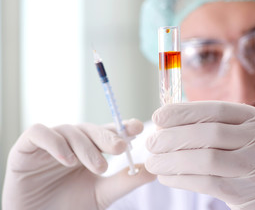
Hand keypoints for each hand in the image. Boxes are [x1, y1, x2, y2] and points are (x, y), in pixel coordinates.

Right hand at [2, 119, 155, 209]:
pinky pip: (39, 133)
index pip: (107, 132)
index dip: (122, 127)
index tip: (138, 128)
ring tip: (99, 167)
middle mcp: (71, 142)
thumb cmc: (70, 207)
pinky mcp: (26, 148)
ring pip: (70, 131)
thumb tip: (153, 170)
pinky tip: (68, 160)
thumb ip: (124, 181)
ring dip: (86, 147)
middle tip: (122, 148)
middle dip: (108, 137)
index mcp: (90, 149)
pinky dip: (54, 143)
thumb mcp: (101, 194)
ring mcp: (50, 143)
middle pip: (91, 128)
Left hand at [145, 101, 254, 209]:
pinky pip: (209, 183)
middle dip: (173, 137)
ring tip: (153, 162)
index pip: (217, 110)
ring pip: (207, 159)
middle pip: (210, 133)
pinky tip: (167, 177)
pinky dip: (182, 179)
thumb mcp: (248, 140)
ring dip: (173, 160)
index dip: (184, 112)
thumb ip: (219, 129)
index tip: (159, 116)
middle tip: (151, 143)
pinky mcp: (253, 193)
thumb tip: (170, 123)